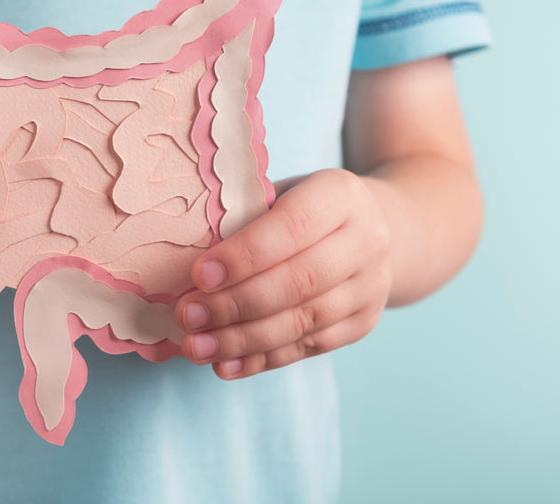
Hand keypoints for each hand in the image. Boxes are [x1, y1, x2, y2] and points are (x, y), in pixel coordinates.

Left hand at [175, 169, 392, 378]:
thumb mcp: (279, 194)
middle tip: (187, 316)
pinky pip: (309, 348)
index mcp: (340, 195)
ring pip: (303, 322)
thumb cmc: (301, 207)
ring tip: (196, 347)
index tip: (199, 276)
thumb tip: (184, 256)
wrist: (376, 228)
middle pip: (298, 282)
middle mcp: (366, 241)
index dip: (244, 255)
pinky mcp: (362, 324)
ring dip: (242, 340)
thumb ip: (243, 217)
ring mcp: (370, 287)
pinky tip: (224, 366)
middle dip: (235, 304)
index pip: (292, 227)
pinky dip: (262, 360)